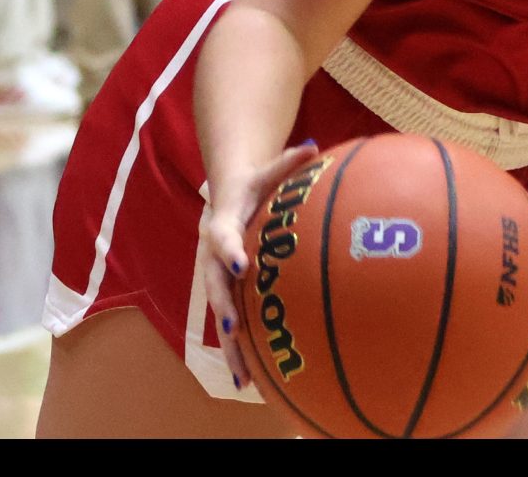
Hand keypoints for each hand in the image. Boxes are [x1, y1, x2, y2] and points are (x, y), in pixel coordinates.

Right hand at [199, 138, 326, 391]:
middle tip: (235, 328)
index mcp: (222, 225)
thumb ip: (288, 162)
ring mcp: (218, 279)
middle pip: (214, 286)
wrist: (227, 197)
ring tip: (243, 378)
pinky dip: (238, 352)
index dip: (230, 250)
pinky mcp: (227, 295)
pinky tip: (251, 381)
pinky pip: (232, 326)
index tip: (241, 265)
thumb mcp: (267, 172)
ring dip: (229, 346)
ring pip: (220, 316)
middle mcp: (214, 257)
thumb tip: (314, 146)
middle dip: (224, 308)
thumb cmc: (254, 186)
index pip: (223, 237)